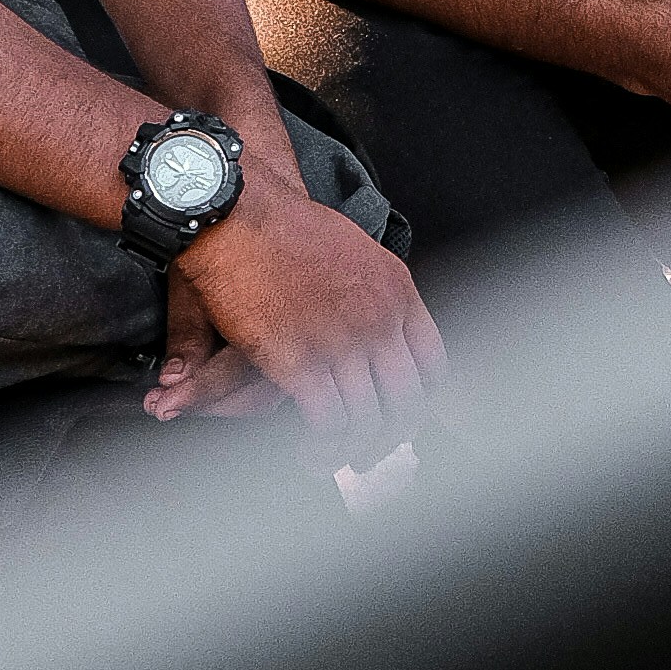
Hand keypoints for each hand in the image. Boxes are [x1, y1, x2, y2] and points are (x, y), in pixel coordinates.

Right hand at [147, 175, 445, 436]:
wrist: (237, 211)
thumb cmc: (283, 226)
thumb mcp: (353, 252)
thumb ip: (374, 296)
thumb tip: (380, 332)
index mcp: (398, 292)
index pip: (433, 365)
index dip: (421, 402)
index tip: (403, 417)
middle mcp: (380, 320)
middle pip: (407, 401)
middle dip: (389, 439)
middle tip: (369, 455)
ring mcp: (343, 343)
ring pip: (368, 420)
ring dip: (350, 450)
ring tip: (330, 458)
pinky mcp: (301, 363)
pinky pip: (328, 422)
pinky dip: (322, 446)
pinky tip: (307, 449)